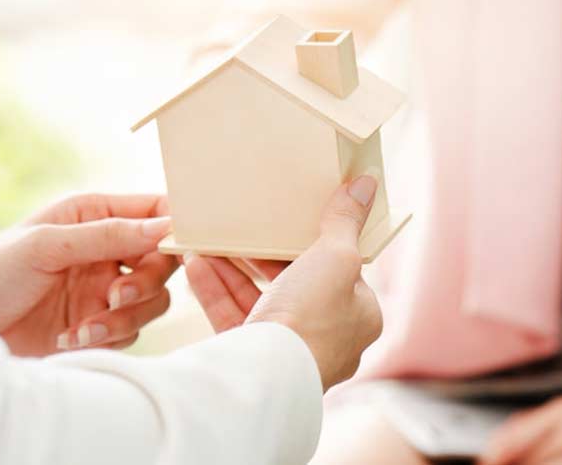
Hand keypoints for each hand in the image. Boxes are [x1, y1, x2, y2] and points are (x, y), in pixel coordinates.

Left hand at [0, 193, 177, 356]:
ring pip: (153, 300)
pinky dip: (108, 337)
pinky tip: (70, 339)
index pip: (155, 210)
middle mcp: (107, 249)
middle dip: (146, 281)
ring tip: (86, 327)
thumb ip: (110, 234)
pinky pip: (130, 331)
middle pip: (162, 260)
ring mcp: (104, 288)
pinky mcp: (99, 324)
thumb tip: (167, 226)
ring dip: (126, 316)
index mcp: (95, 215)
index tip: (177, 246)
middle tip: (117, 295)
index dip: (174, 227)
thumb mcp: (46, 244)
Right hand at [185, 175, 383, 389]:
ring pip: (259, 300)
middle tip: (246, 229)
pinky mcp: (252, 360)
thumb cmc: (312, 319)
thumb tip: (367, 184)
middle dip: (264, 256)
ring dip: (233, 268)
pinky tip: (195, 264)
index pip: (341, 273)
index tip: (293, 222)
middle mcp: (328, 339)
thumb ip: (345, 221)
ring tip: (211, 241)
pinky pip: (231, 317)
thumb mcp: (336, 257)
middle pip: (295, 285)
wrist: (264, 377)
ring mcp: (288, 352)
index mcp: (359, 317)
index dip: (317, 245)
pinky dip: (214, 289)